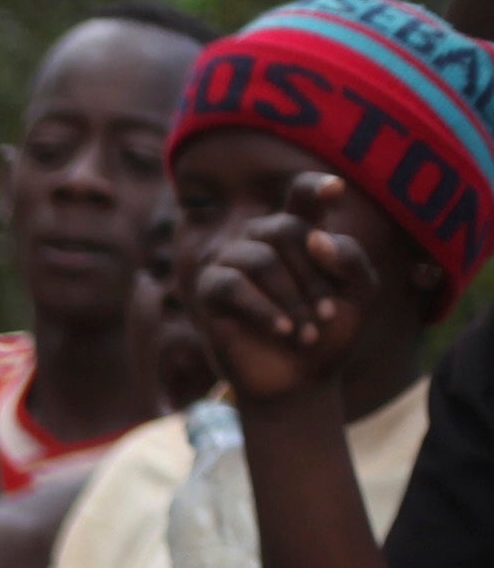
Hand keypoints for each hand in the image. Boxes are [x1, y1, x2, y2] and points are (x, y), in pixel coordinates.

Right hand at [191, 175, 375, 412]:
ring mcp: (231, 262)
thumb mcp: (359, 291)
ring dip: (291, 297)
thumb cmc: (329, 332)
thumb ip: (351, 258)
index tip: (336, 190)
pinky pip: (232, 285)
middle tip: (326, 314)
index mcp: (298, 233)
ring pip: (261, 258)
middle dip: (313, 274)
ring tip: (307, 331)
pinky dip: (262, 308)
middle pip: (287, 230)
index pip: (300, 195)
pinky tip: (283, 330)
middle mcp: (260, 239)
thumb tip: (315, 238)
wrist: (298, 380)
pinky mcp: (208, 291)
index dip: (314, 188)